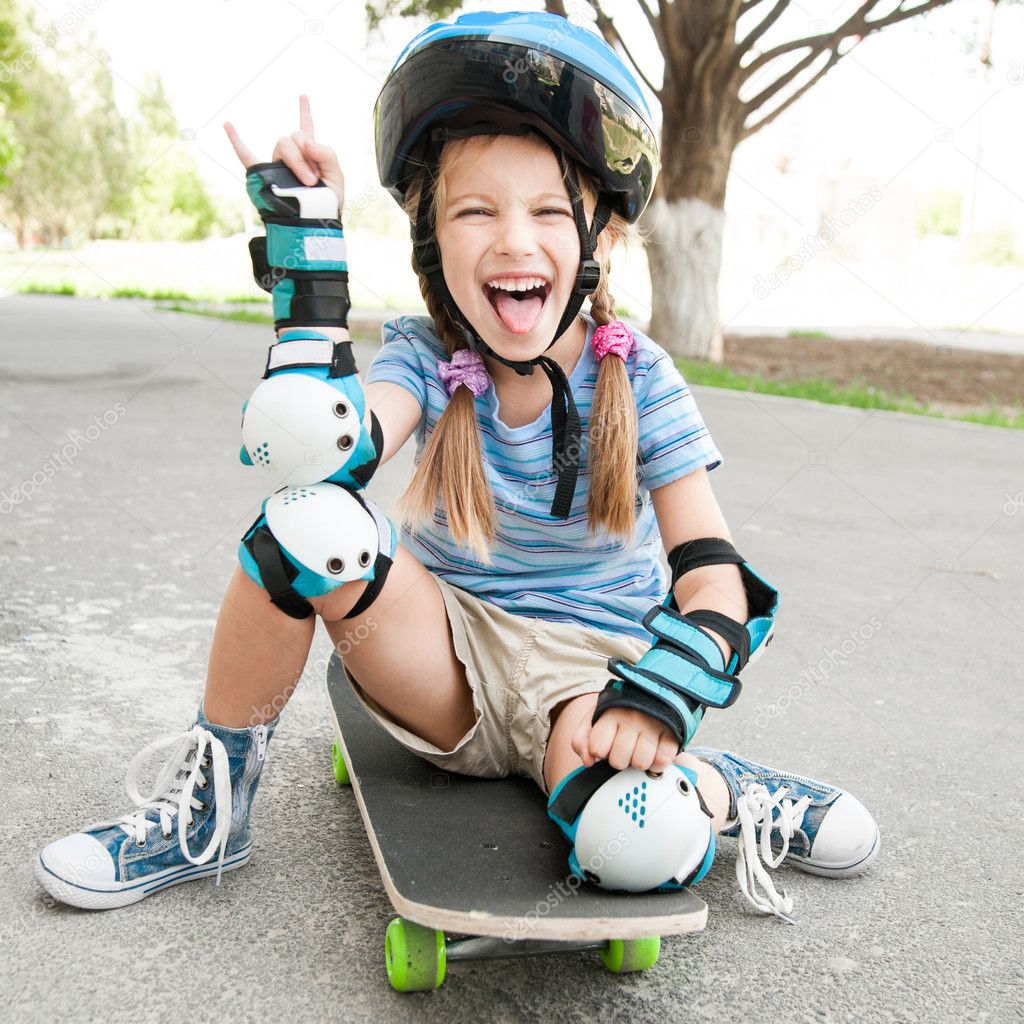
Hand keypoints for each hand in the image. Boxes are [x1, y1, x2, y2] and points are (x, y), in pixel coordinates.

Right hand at [224, 94, 344, 210]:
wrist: (316, 225)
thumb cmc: (327, 204)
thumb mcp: (337, 177)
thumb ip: (327, 154)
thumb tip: (305, 140)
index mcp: (309, 156)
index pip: (306, 130)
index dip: (304, 112)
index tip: (302, 96)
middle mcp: (291, 157)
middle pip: (293, 138)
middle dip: (306, 156)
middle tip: (314, 179)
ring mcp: (276, 165)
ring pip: (282, 145)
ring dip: (297, 161)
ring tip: (307, 182)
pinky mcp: (264, 176)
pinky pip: (247, 156)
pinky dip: (236, 141)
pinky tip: (228, 125)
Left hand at [572, 705, 677, 772]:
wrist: (654, 689)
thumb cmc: (620, 709)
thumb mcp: (595, 716)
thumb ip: (582, 739)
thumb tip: (587, 761)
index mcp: (609, 713)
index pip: (597, 748)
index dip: (599, 751)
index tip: (604, 745)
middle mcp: (631, 718)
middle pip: (618, 761)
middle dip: (619, 759)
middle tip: (624, 747)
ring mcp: (653, 725)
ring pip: (640, 763)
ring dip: (638, 761)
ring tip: (639, 748)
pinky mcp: (672, 732)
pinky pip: (662, 761)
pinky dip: (656, 763)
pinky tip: (653, 751)